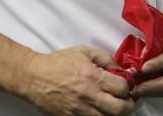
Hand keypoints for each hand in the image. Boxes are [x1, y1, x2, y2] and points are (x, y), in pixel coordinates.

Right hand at [17, 46, 135, 115]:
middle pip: (120, 109)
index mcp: (93, 77)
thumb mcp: (85, 52)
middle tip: (126, 100)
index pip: (123, 88)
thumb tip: (123, 71)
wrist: (33, 77)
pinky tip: (98, 110)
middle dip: (128, 105)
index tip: (127, 86)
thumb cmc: (58, 63)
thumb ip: (107, 59)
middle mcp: (88, 96)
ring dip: (114, 113)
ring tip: (111, 105)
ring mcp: (79, 111)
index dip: (129, 87)